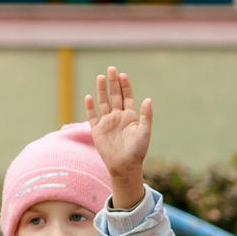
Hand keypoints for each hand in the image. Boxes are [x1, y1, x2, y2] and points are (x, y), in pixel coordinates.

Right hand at [85, 69, 152, 209]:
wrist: (124, 166)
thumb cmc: (137, 151)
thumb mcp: (144, 132)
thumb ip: (146, 116)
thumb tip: (148, 99)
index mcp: (131, 117)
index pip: (127, 97)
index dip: (125, 86)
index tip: (122, 75)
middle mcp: (118, 117)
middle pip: (115, 96)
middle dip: (113, 83)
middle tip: (111, 69)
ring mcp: (107, 123)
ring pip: (103, 103)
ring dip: (101, 90)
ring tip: (100, 77)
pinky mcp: (97, 131)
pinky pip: (92, 116)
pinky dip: (90, 107)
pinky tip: (88, 97)